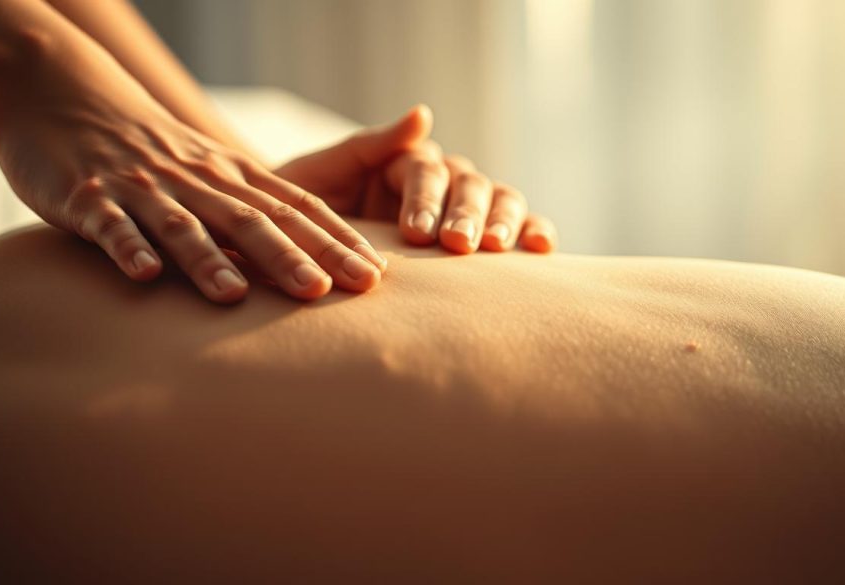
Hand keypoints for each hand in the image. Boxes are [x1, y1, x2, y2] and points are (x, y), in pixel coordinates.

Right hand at [0, 29, 385, 303]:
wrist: (71, 97)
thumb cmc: (158, 153)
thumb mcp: (217, 172)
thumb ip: (264, 209)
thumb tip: (321, 260)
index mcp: (235, 176)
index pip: (298, 208)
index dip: (336, 241)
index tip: (374, 276)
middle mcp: (199, 181)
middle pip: (253, 219)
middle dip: (292, 255)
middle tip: (328, 291)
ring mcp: (144, 188)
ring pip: (184, 224)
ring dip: (209, 259)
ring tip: (235, 296)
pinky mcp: (90, 197)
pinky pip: (111, 225)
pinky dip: (128, 247)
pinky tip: (144, 274)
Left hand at [275, 105, 557, 254]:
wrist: (303, 250)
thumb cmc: (309, 208)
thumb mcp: (327, 172)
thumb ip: (373, 143)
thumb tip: (422, 113)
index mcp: (405, 163)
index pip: (427, 170)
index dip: (425, 197)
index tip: (416, 232)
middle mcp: (442, 181)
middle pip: (470, 183)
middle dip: (467, 212)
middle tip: (459, 243)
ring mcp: (463, 208)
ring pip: (499, 201)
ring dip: (503, 221)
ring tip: (496, 249)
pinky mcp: (481, 238)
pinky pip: (516, 228)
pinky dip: (534, 231)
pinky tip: (541, 247)